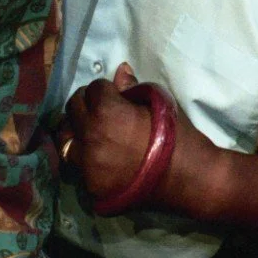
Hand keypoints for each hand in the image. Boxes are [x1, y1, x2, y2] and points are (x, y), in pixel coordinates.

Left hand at [60, 64, 219, 214]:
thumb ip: (132, 88)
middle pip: (73, 108)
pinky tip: (101, 159)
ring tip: (94, 135)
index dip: (106, 90)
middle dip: (87, 105)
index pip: (93, 88)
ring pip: (66, 139)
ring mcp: (87, 165)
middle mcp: (90, 136)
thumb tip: (119, 70)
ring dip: (78, 132)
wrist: (191, 180)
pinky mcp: (90, 187)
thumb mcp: (159, 104)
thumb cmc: (179, 136)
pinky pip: (78, 166)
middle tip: (102, 112)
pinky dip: (86, 159)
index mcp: (106, 111)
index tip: (116, 97)